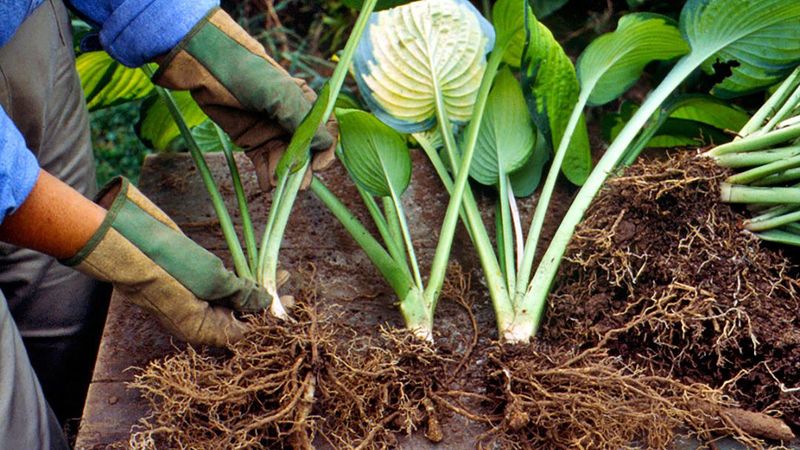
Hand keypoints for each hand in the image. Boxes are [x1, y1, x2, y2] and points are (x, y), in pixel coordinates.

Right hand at [63, 178, 270, 345]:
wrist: (125, 241)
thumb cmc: (167, 266)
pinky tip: (256, 269)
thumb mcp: (213, 280)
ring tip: (281, 272)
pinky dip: (240, 277)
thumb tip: (264, 301)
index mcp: (201, 330)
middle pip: (240, 316)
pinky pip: (222, 283)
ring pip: (233, 298)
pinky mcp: (190, 278)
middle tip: (291, 286)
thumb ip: (241, 293)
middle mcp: (198, 318)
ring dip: (256, 287)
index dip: (269, 320)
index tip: (290, 305)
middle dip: (267, 302)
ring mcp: (193, 298)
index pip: (244, 333)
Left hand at [152, 7, 336, 190]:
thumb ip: (304, 122)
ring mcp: (272, 134)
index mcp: (306, 107)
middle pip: (306, 153)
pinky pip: (264, 165)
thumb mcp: (283, 96)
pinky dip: (266, 177)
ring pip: (285, 163)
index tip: (317, 166)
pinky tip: (265, 185)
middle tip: (297, 184)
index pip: (326, 134)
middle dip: (302, 170)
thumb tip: (326, 146)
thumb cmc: (252, 76)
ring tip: (276, 183)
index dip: (325, 152)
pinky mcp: (252, 143)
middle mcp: (292, 123)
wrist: (211, 70)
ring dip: (283, 176)